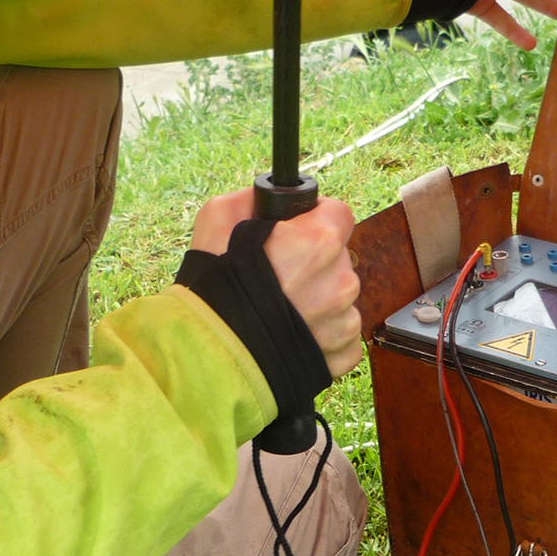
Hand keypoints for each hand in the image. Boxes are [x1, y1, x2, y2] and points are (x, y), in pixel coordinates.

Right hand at [190, 189, 362, 376]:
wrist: (212, 358)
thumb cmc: (213, 290)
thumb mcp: (216, 220)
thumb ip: (251, 200)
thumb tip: (266, 197)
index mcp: (319, 242)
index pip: (340, 215)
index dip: (317, 220)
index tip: (299, 233)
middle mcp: (340, 281)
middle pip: (340, 260)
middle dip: (316, 264)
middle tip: (281, 279)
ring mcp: (344, 321)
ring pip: (341, 299)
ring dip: (320, 301)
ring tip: (283, 312)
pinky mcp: (342, 353)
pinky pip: (343, 336)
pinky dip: (324, 335)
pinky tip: (293, 334)